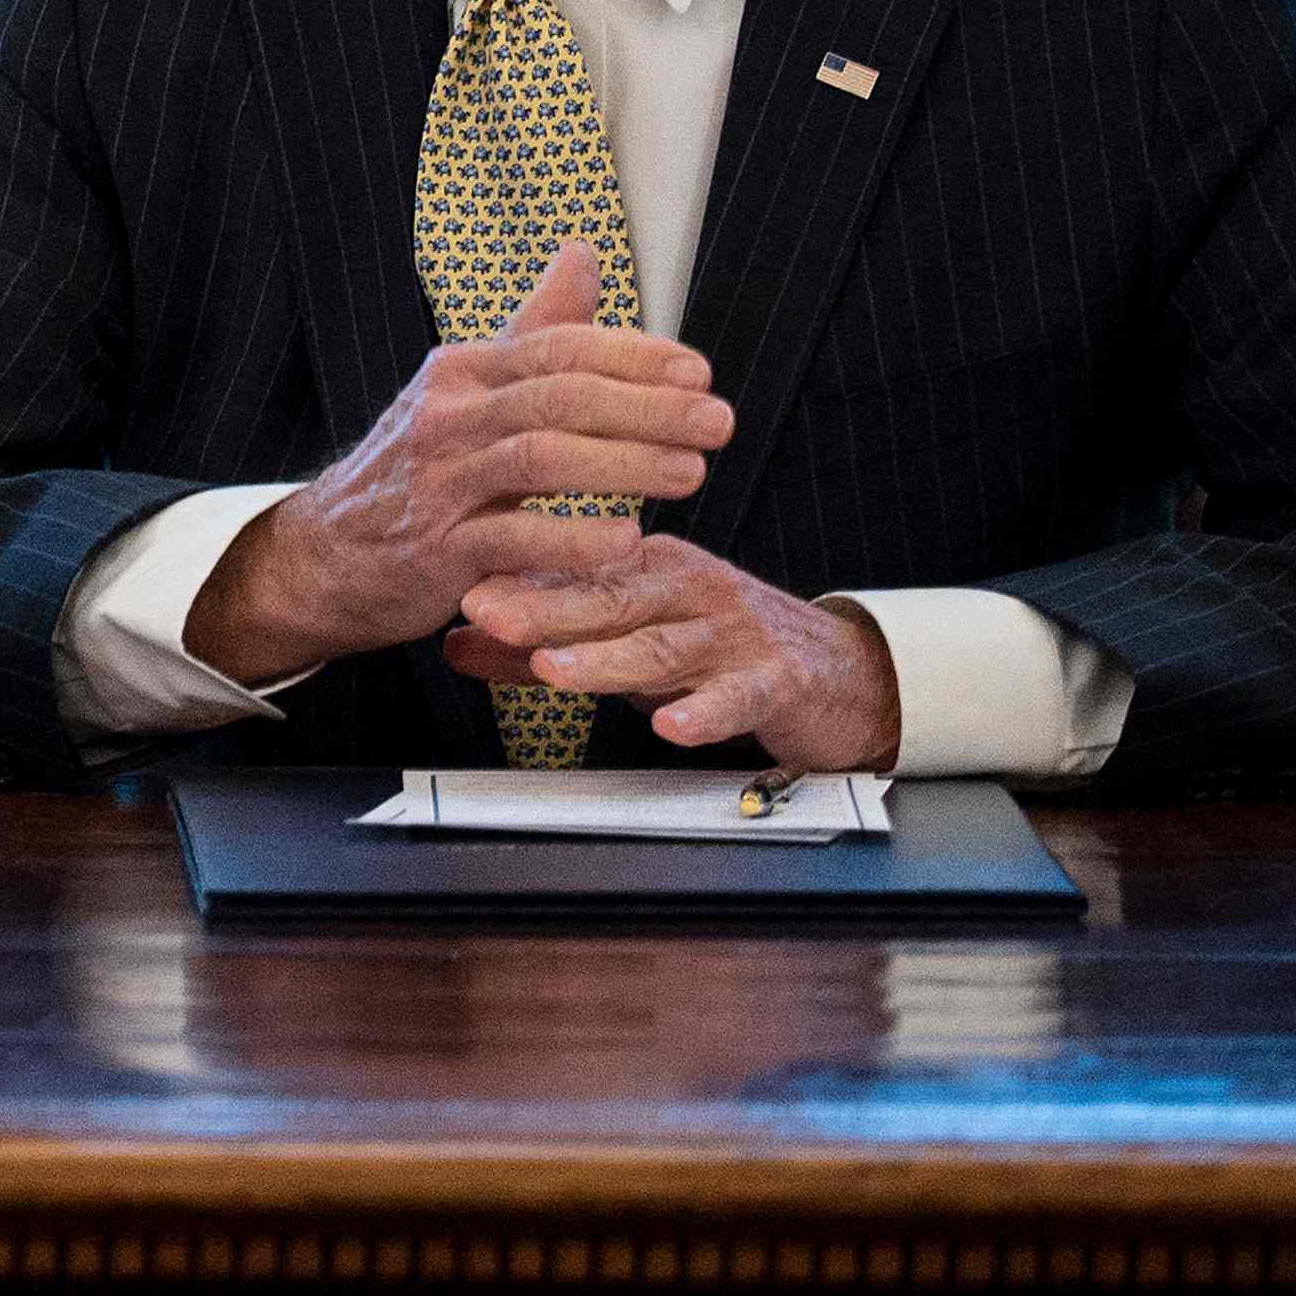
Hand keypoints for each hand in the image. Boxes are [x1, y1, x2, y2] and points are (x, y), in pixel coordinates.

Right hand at [186, 236, 733, 680]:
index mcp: (460, 372)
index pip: (557, 347)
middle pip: (558, 398)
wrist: (328, 553)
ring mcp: (438, 484)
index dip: (634, 356)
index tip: (700, 372)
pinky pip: (513, 538)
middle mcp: (445, 418)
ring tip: (693, 474)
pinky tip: (629, 538)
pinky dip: (575, 538)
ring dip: (626, 465)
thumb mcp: (465, 389)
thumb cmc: (419, 468)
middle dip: (648, 408)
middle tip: (719, 422)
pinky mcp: (436, 551)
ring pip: (540, 460)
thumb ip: (533, 328)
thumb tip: (583, 254)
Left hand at [449, 533, 904, 770]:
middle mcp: (689, 591)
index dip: (517, 582)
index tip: (461, 591)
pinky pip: (737, 696)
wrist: (840, 671)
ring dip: (605, 659)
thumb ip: (543, 642)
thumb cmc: (717, 647)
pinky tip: (673, 726)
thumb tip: (455, 641)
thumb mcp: (628, 638)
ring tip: (555, 669)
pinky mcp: (777, 680)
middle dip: (545, 609)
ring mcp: (733, 634)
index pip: (575, 573)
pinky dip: (704, 712)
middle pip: (610, 600)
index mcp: (649, 570)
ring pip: (661, 647)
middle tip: (488, 616)